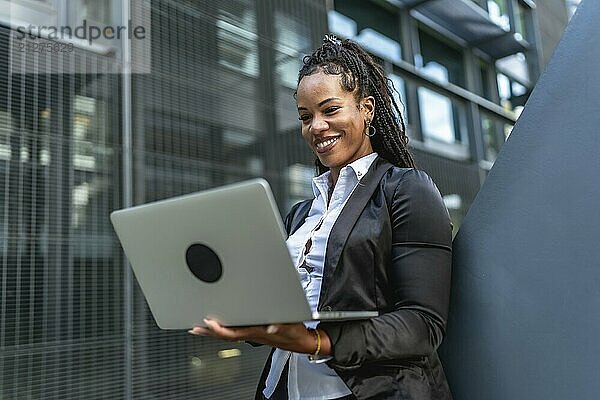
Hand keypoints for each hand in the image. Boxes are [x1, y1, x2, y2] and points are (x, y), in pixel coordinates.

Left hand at [188, 319, 331, 354]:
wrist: (301, 341)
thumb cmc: (294, 332)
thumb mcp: (290, 325)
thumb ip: (281, 325)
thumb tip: (272, 326)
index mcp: (257, 331)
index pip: (233, 332)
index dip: (219, 329)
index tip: (207, 322)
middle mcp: (251, 333)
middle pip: (225, 334)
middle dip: (208, 331)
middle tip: (193, 327)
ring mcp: (251, 333)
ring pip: (228, 333)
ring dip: (213, 331)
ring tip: (200, 328)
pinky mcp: (254, 331)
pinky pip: (235, 332)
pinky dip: (223, 330)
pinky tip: (217, 329)